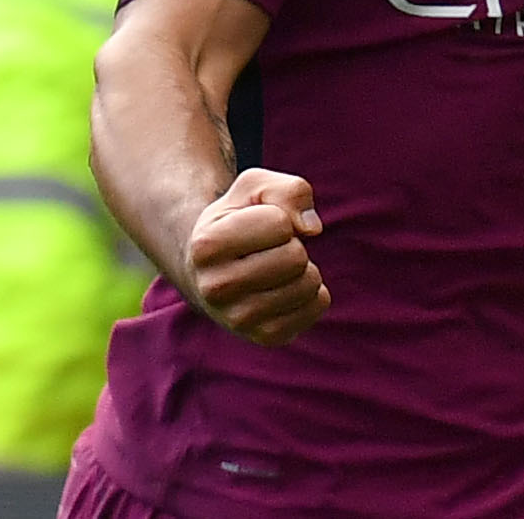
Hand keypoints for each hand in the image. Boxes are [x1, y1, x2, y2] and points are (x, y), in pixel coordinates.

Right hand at [184, 169, 329, 346]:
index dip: (280, 218)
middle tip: (271, 249)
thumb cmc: (240, 219)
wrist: (215, 269)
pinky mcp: (265, 336)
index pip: (280, 224)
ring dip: (304, 268)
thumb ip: (289, 190)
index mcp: (206, 246)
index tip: (258, 226)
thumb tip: (312, 228)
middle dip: (293, 244)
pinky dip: (314, 290)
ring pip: (308, 283)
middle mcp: (214, 289)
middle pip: (295, 258)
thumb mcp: (256, 187)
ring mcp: (237, 319)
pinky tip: (287, 287)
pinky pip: (317, 305)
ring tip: (277, 268)